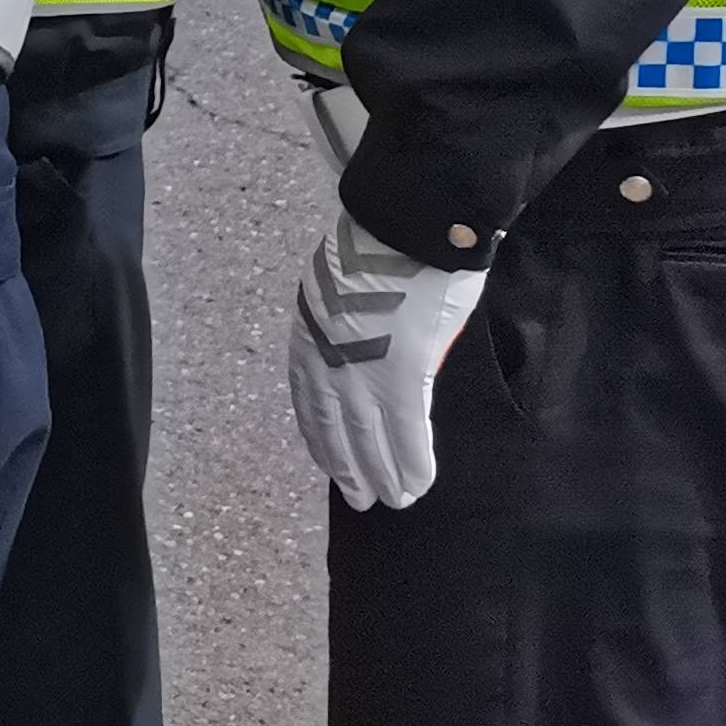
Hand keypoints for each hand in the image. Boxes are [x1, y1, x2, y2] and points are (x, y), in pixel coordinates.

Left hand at [286, 210, 488, 511]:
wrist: (407, 224)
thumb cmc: (385, 249)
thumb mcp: (341, 288)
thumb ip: (347, 326)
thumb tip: (367, 352)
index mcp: (309, 334)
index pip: (307, 399)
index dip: (320, 435)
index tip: (328, 461)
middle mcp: (325, 358)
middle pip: (333, 426)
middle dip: (345, 466)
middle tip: (359, 499)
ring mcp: (360, 369)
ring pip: (366, 438)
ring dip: (379, 475)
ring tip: (392, 501)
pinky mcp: (401, 375)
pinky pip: (406, 433)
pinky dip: (412, 464)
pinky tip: (418, 486)